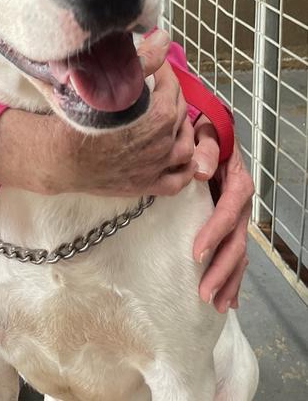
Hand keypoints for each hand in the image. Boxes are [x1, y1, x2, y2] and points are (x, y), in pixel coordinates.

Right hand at [0, 30, 196, 196]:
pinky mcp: (146, 185)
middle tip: (158, 85)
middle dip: (172, 95)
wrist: (59, 158)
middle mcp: (163, 144)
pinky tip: (181, 156)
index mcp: (158, 118)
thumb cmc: (77, 119)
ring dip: (183, 128)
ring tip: (171, 117)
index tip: (154, 65)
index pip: (172, 87)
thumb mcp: (107, 84)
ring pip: (185, 147)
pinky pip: (178, 181)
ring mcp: (156, 168)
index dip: (165, 72)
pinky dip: (185, 168)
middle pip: (180, 114)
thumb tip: (163, 38)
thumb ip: (141, 60)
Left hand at [192, 117, 253, 312]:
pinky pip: (235, 254)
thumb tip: (199, 169)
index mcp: (238, 183)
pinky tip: (229, 301)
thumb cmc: (205, 134)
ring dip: (229, 280)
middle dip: (222, 269)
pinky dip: (233, 278)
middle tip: (204, 292)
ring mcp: (238, 217)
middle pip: (236, 242)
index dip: (214, 233)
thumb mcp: (206, 133)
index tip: (196, 253)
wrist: (211, 134)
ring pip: (239, 253)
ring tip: (216, 304)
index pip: (227, 212)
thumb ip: (205, 148)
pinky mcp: (230, 225)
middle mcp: (242, 205)